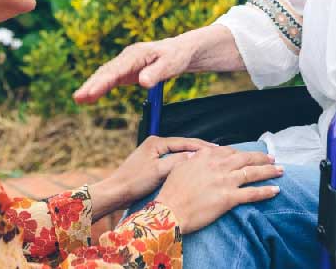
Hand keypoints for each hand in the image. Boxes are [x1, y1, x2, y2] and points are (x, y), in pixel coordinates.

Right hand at [73, 37, 193, 103]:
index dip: (103, 82)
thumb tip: (142, 83)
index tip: (91, 93)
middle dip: (91, 85)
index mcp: (136, 54)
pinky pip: (110, 79)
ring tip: (78, 99)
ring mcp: (125, 63)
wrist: (181, 50)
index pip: (116, 70)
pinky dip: (99, 87)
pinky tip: (89, 97)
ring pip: (104, 75)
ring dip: (91, 86)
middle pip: (105, 72)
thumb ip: (156, 73)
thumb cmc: (177, 56)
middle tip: (77, 98)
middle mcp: (127, 57)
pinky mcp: (126, 70)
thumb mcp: (171, 64)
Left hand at [89, 136, 216, 219]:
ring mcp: (153, 154)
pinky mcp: (152, 164)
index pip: (184, 142)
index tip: (218, 150)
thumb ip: (177, 161)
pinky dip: (184, 164)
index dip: (202, 146)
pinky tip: (194, 169)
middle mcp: (155, 145)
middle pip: (182, 146)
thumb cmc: (134, 182)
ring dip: (193, 157)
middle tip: (219, 154)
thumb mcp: (159, 171)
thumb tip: (196, 156)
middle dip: (200, 150)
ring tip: (210, 160)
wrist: (117, 192)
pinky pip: (173, 161)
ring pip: (179, 154)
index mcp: (156, 142)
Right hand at [153, 146, 283, 232]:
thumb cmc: (171, 191)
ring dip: (269, 171)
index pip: (229, 151)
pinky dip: (266, 191)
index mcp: (206, 156)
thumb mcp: (179, 166)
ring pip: (253, 173)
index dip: (241, 153)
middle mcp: (218, 165)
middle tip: (271, 158)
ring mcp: (225, 181)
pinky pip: (252, 193)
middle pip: (245, 158)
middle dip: (261, 157)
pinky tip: (275, 190)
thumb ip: (193, 158)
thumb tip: (198, 154)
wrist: (169, 210)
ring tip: (280, 170)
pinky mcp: (229, 198)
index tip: (247, 155)